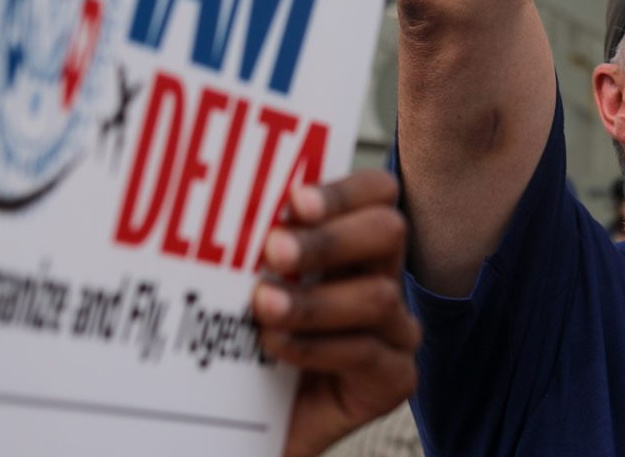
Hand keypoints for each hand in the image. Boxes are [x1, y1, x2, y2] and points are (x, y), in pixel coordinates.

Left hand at [258, 170, 421, 456]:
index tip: (294, 201)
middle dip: (330, 238)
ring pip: (380, 296)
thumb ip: (254, 254)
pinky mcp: (394, 379)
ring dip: (315, 300)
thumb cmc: (243, 358)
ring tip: (264, 308)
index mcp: (355, 247)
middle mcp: (384, 279)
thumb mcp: (244, 294)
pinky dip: (317, 348)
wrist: (241, 434)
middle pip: (389, 232)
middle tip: (276, 250)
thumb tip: (229, 206)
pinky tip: (278, 348)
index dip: (344, 191)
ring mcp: (395, 331)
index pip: (377, 195)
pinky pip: (366, 353)